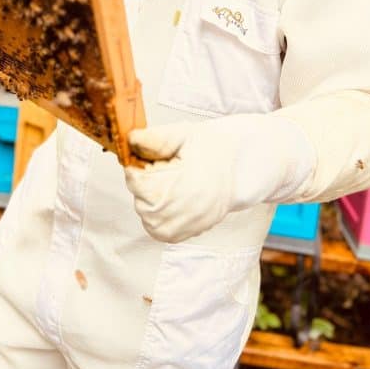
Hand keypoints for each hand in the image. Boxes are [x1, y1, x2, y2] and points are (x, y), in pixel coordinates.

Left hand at [124, 116, 314, 242]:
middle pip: (140, 199)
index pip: (137, 181)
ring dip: (148, 199)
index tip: (152, 159)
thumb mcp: (185, 133)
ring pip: (146, 216)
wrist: (239, 168)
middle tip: (165, 169)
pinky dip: (156, 215)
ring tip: (169, 184)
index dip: (138, 166)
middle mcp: (184, 210)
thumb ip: (155, 137)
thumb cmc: (213, 147)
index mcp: (183, 182)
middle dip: (144, 183)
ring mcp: (185, 225)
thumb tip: (130, 139)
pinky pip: (157, 230)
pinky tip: (171, 198)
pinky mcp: (185, 234)